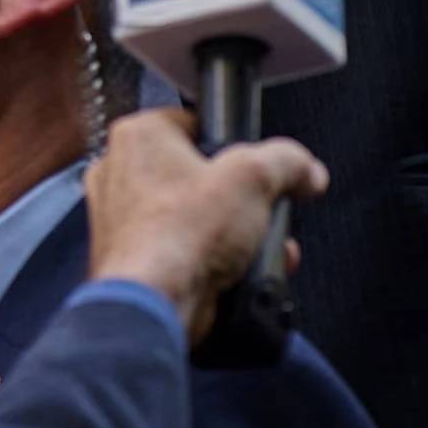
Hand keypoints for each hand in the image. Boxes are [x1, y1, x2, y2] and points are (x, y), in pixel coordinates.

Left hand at [84, 108, 328, 348]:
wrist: (154, 304)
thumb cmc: (185, 233)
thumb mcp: (254, 178)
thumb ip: (286, 163)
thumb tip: (307, 169)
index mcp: (139, 136)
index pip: (196, 123)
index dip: (234, 143)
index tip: (259, 165)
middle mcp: (120, 172)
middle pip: (200, 175)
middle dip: (242, 201)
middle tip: (265, 213)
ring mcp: (122, 219)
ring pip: (195, 217)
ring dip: (237, 235)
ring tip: (264, 250)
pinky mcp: (133, 259)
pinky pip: (184, 250)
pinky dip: (214, 261)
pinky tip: (246, 275)